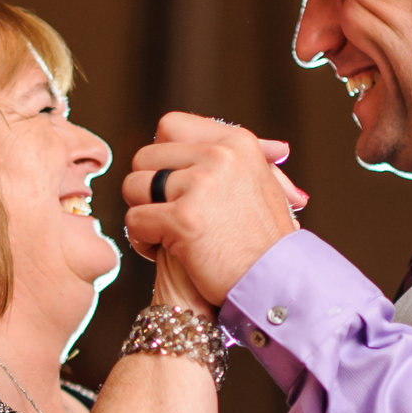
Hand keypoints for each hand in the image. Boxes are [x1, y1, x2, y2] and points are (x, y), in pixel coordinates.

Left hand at [122, 113, 305, 306]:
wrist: (278, 286)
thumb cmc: (268, 244)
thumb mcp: (265, 189)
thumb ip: (246, 164)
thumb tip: (274, 147)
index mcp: (238, 143)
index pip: (171, 126)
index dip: (161, 156)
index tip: (171, 184)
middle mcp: (220, 155)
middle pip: (145, 156)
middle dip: (147, 189)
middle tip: (166, 216)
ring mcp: (201, 185)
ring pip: (133, 186)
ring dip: (143, 214)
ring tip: (166, 236)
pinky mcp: (184, 219)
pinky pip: (135, 220)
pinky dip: (142, 242)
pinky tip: (164, 254)